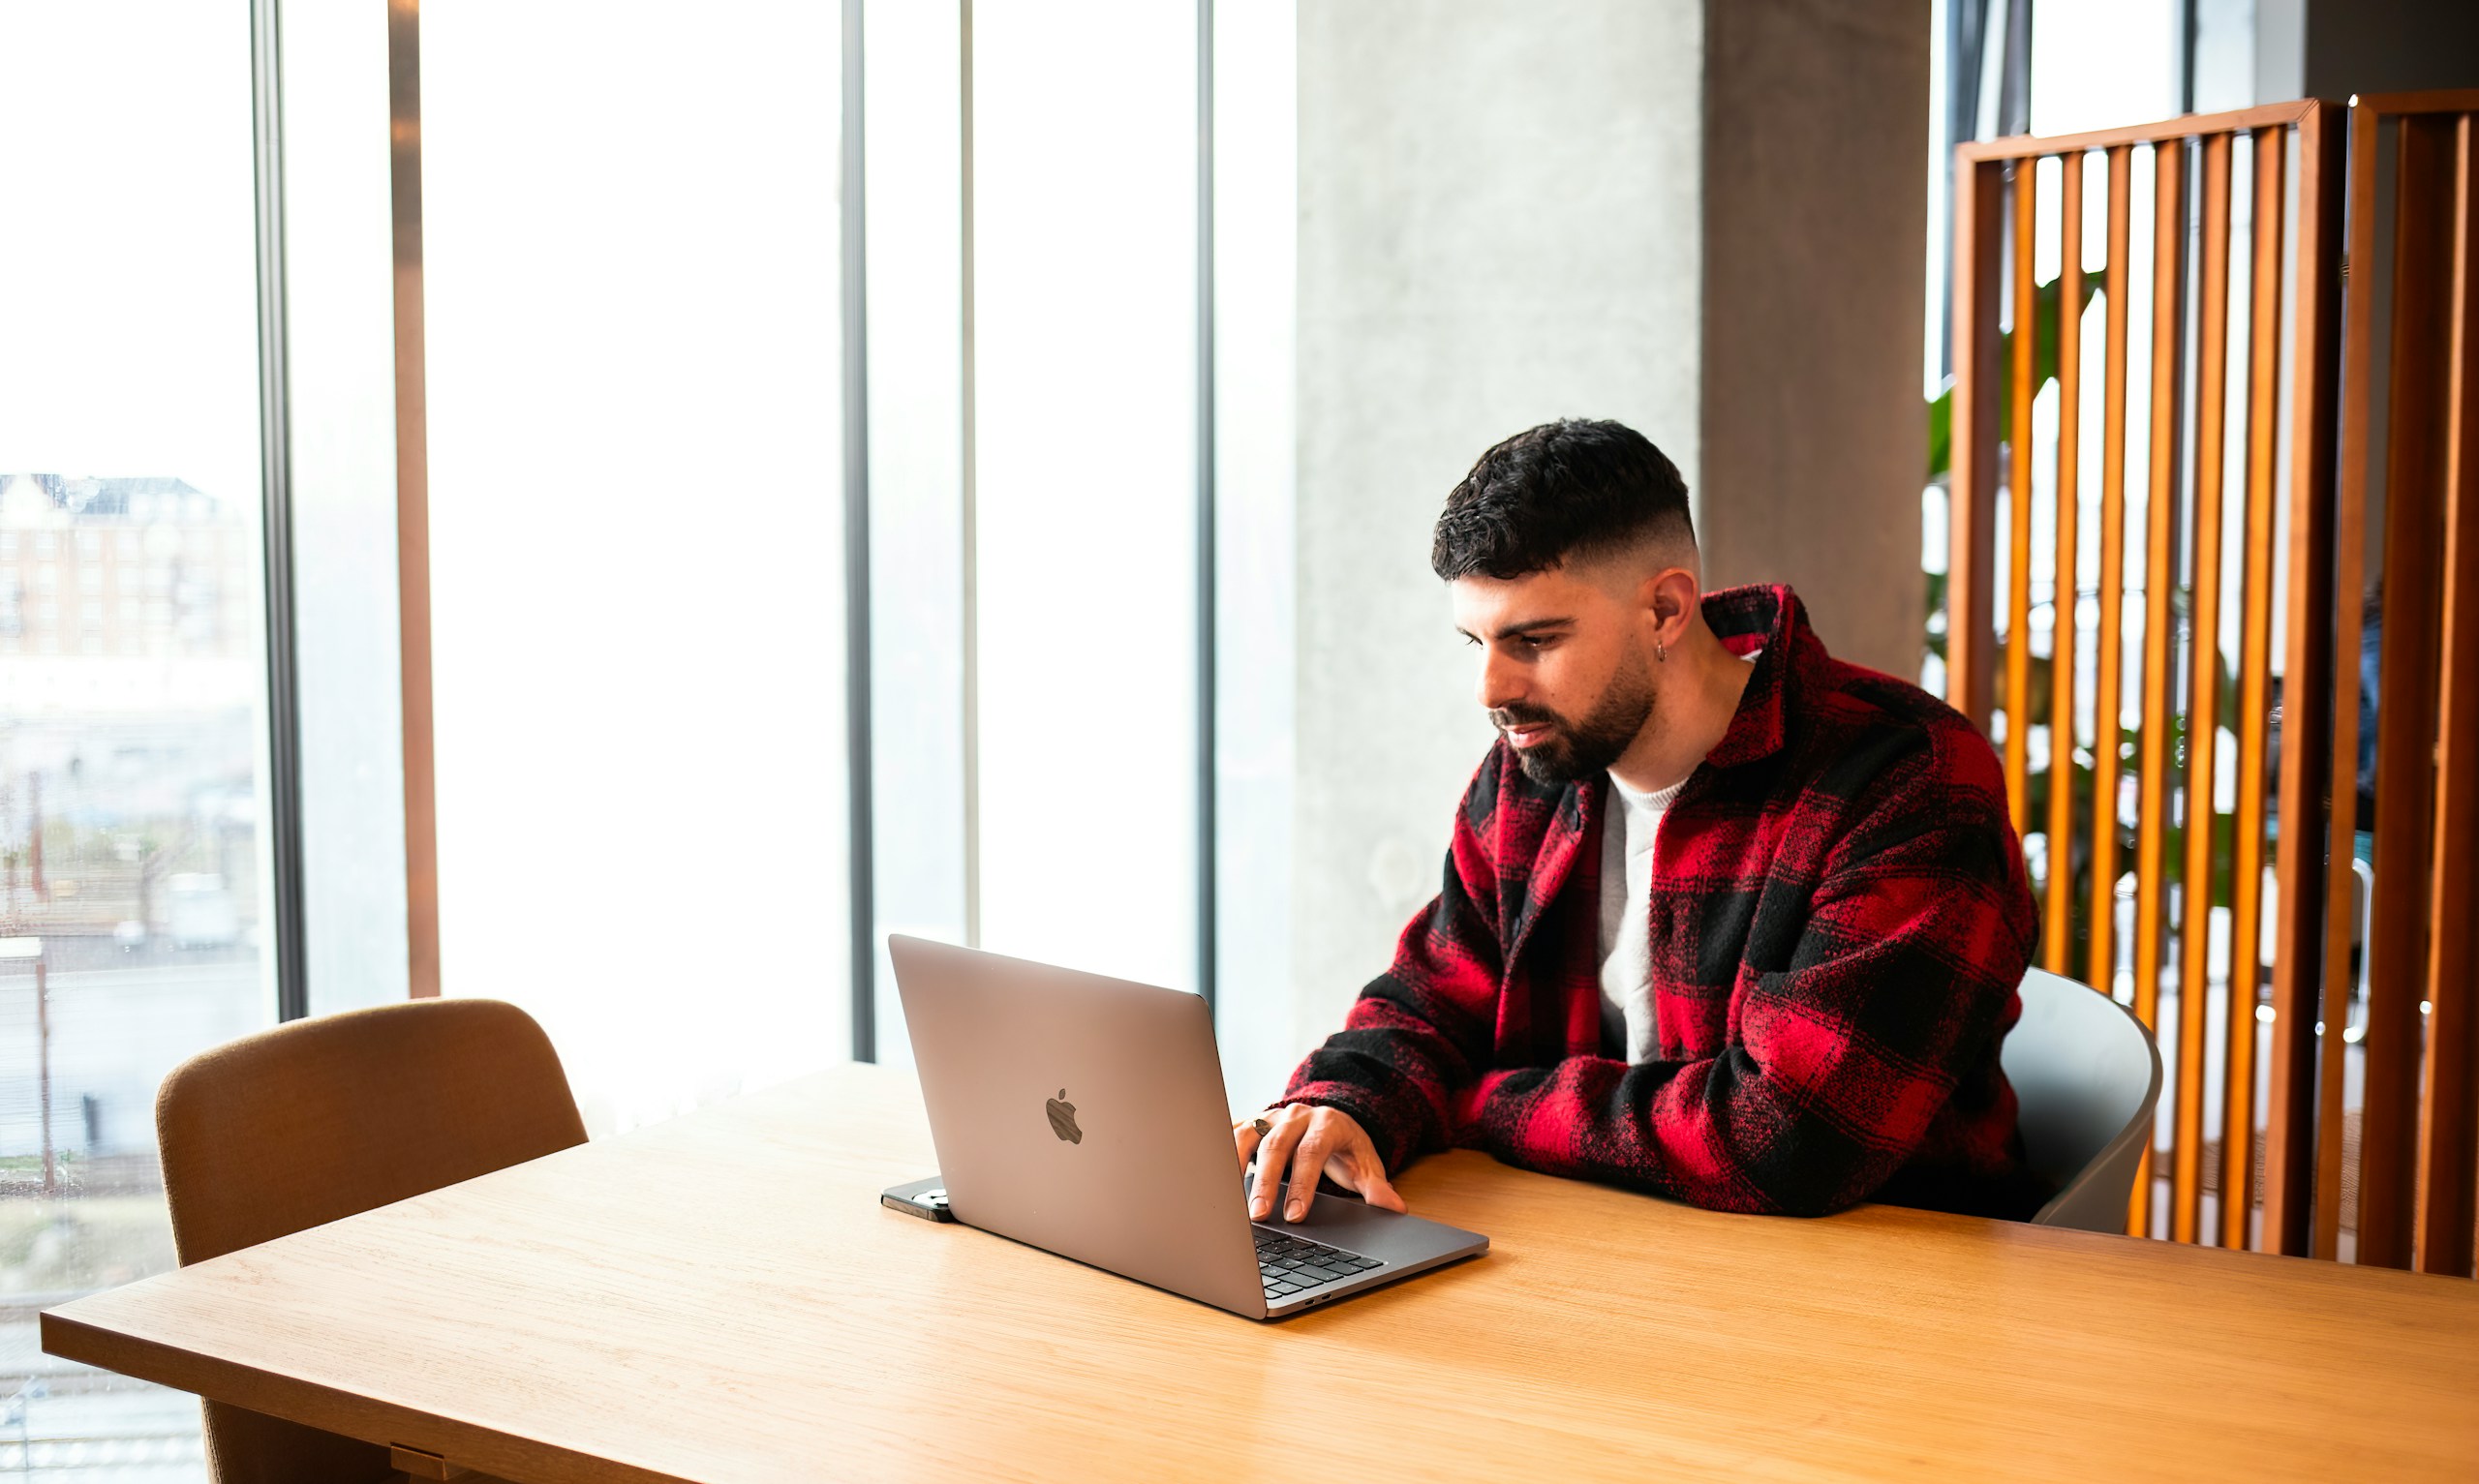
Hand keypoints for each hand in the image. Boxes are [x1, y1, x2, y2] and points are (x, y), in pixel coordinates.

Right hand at [1231, 1103, 1407, 1221]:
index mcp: (1326, 1124)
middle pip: (1276, 1146)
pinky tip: (1214, 1179)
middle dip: (1265, 1182)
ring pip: (1248, 1135)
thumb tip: (1394, 1208)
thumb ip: (1377, 1187)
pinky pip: (1232, 1134)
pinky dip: (1221, 1153)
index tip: (1295, 1215)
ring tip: (1227, 1198)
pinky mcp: (1253, 1122)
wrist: (1329, 1118)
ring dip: (1235, 1166)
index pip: (1312, 1153)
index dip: (1302, 1184)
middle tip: (1258, 1215)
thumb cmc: (1345, 1146)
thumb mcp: (1365, 1163)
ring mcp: (1271, 1117)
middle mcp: (1297, 1116)